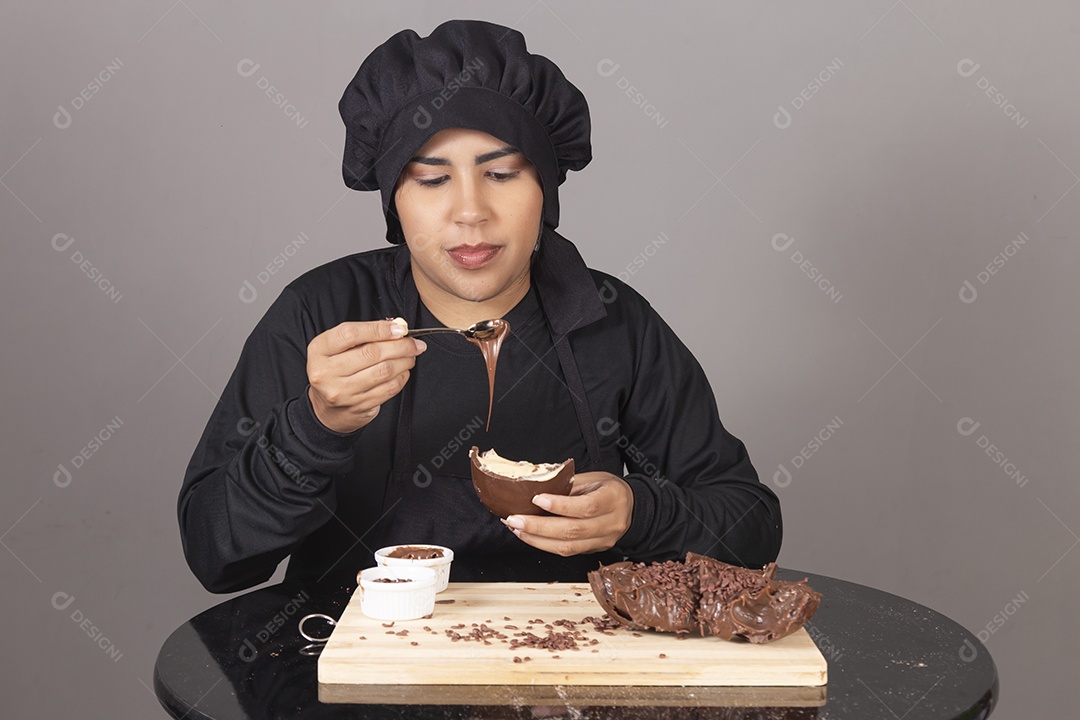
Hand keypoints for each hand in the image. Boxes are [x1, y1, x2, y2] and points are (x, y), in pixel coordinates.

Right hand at [306, 320, 425, 433]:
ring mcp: (342, 392)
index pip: (351, 334)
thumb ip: (364, 334)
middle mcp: (326, 372)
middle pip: (371, 353)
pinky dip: (401, 377)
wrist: (327, 408)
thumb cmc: (335, 369)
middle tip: (414, 343)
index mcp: (319, 350)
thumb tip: (397, 327)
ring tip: (411, 355)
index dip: (379, 329)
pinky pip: (388, 389)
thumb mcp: (337, 347)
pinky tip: (403, 370)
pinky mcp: (358, 406)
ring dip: (404, 361)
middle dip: (400, 345)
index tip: (400, 328)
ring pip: (383, 371)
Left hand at [503, 472, 633, 555]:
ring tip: (517, 529)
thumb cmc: (607, 489)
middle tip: (515, 519)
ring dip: (537, 539)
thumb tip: (535, 486)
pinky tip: (529, 536)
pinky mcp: (593, 550)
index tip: (537, 499)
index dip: (560, 505)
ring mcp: (604, 541)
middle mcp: (611, 523)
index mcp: (612, 499)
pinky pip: (567, 551)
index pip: (586, 507)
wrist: (630, 507)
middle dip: (539, 527)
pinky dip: (545, 544)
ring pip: (568, 547)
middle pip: (573, 531)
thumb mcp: (592, 478)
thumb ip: (567, 484)